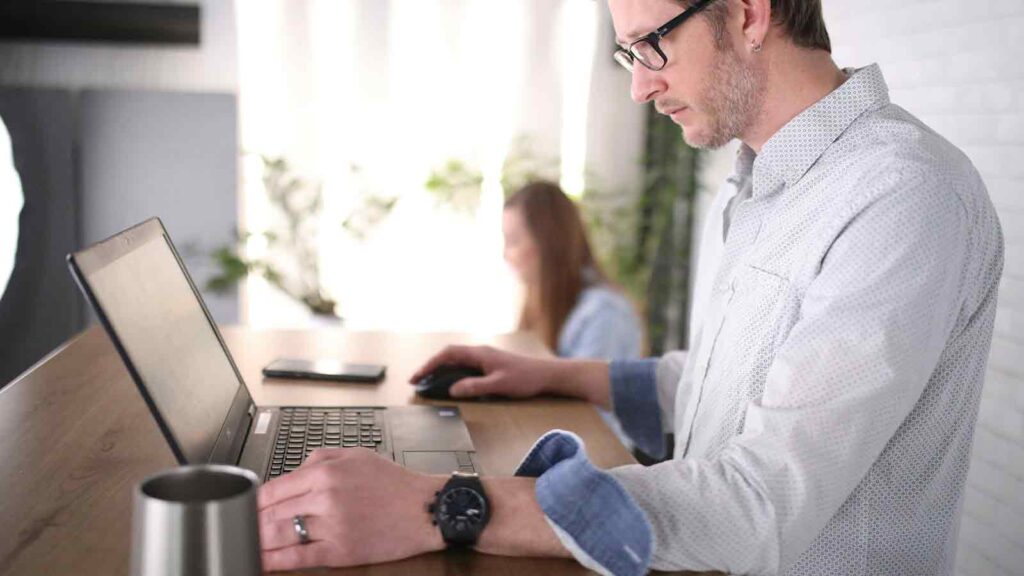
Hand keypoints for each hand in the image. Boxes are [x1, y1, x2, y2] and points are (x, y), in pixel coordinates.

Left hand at [257, 448, 444, 570]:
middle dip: (251, 523)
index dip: (253, 501)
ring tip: (245, 545)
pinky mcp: (341, 551)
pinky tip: (263, 563)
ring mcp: (332, 526)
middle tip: (239, 529)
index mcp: (326, 472)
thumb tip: (293, 470)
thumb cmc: (394, 483)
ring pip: (280, 535)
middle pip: (272, 513)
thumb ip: (320, 458)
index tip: (245, 508)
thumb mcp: (356, 455)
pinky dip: (276, 562)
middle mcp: (325, 497)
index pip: (274, 488)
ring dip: (258, 542)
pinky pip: (299, 557)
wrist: (425, 508)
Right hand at [409, 345, 558, 398]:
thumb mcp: (499, 385)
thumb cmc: (525, 379)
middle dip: (430, 366)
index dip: (429, 364)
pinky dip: (452, 372)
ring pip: (456, 360)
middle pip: (449, 355)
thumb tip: (452, 390)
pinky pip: (464, 365)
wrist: (546, 375)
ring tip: (428, 382)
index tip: (416, 377)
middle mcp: (480, 352)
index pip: (447, 354)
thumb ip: (475, 387)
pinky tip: (450, 382)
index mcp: (479, 353)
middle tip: (417, 381)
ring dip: (440, 369)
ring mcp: (485, 357)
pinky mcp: (490, 364)